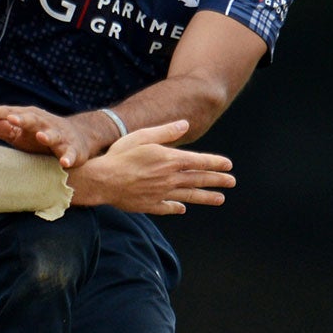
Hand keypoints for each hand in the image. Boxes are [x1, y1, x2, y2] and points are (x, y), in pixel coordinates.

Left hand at [0, 103, 114, 167]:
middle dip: (22, 119)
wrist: (79, 136)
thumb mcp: (21, 130)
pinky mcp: (72, 150)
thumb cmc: (41, 133)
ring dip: (47, 136)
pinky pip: (70, 154)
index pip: (11, 113)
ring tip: (41, 137)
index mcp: (30, 118)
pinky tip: (64, 163)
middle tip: (10, 119)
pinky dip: (68, 158)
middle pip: (32, 120)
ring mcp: (60, 136)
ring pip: (53, 135)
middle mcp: (44, 124)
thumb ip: (2, 127)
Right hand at [66, 121, 233, 214]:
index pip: (200, 161)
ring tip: (220, 199)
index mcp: (169, 160)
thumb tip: (185, 125)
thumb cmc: (119, 155)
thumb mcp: (142, 136)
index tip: (228, 165)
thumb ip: (165, 132)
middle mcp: (169, 178)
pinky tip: (183, 208)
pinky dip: (177, 207)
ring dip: (206, 197)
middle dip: (217, 180)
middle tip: (231, 182)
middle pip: (198, 179)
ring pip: (189, 196)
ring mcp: (161, 193)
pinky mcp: (150, 205)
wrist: (101, 180)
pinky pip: (168, 207)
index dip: (215, 163)